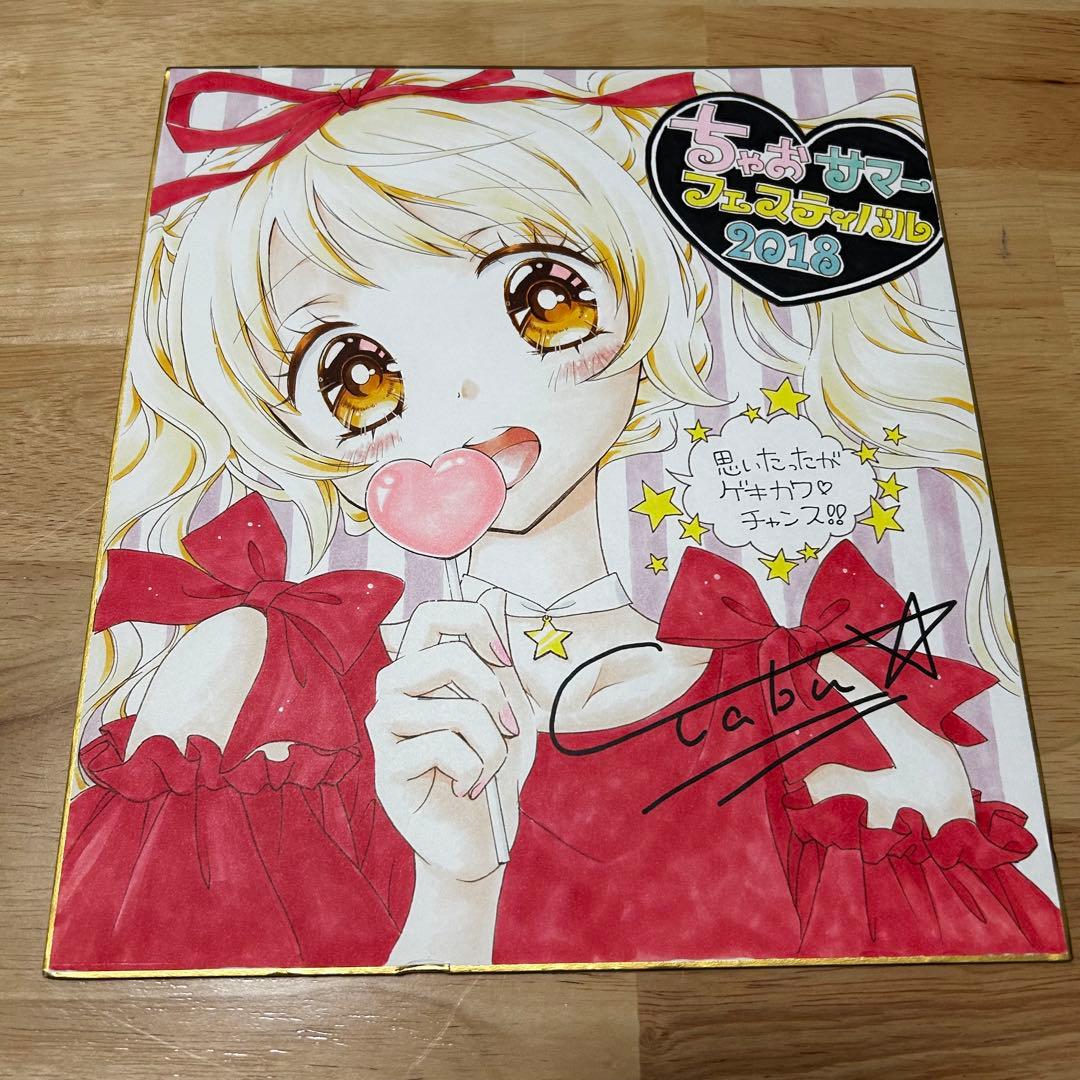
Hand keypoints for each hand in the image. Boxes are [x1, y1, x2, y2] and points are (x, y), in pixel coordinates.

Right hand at [367, 589, 535, 881]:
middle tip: (510, 727)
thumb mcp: (507, 709)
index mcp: (421, 671)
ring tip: (490, 768)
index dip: (473, 622)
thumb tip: (497, 594)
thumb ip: (498, 657)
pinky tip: (469, 788)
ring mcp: (383, 730)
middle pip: (443, 654)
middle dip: (493, 691)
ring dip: (491, 742)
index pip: (431, 614)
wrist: (479, 839)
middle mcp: (393, 692)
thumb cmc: (490, 771)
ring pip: (451, 708)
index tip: (504, 659)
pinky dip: (475, 769)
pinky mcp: (385, 769)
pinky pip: (443, 747)